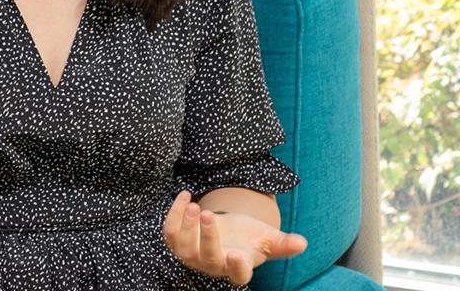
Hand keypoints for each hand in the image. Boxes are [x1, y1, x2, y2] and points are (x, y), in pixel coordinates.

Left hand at [162, 190, 307, 285]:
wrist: (227, 232)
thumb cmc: (249, 237)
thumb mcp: (268, 238)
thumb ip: (284, 243)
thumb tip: (302, 243)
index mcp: (238, 267)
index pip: (238, 274)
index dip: (237, 267)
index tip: (237, 255)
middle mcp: (213, 266)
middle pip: (208, 258)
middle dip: (207, 237)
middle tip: (209, 214)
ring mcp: (192, 257)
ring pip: (183, 247)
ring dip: (185, 225)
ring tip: (194, 204)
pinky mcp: (178, 244)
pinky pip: (169, 233)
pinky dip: (173, 214)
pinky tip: (185, 195)